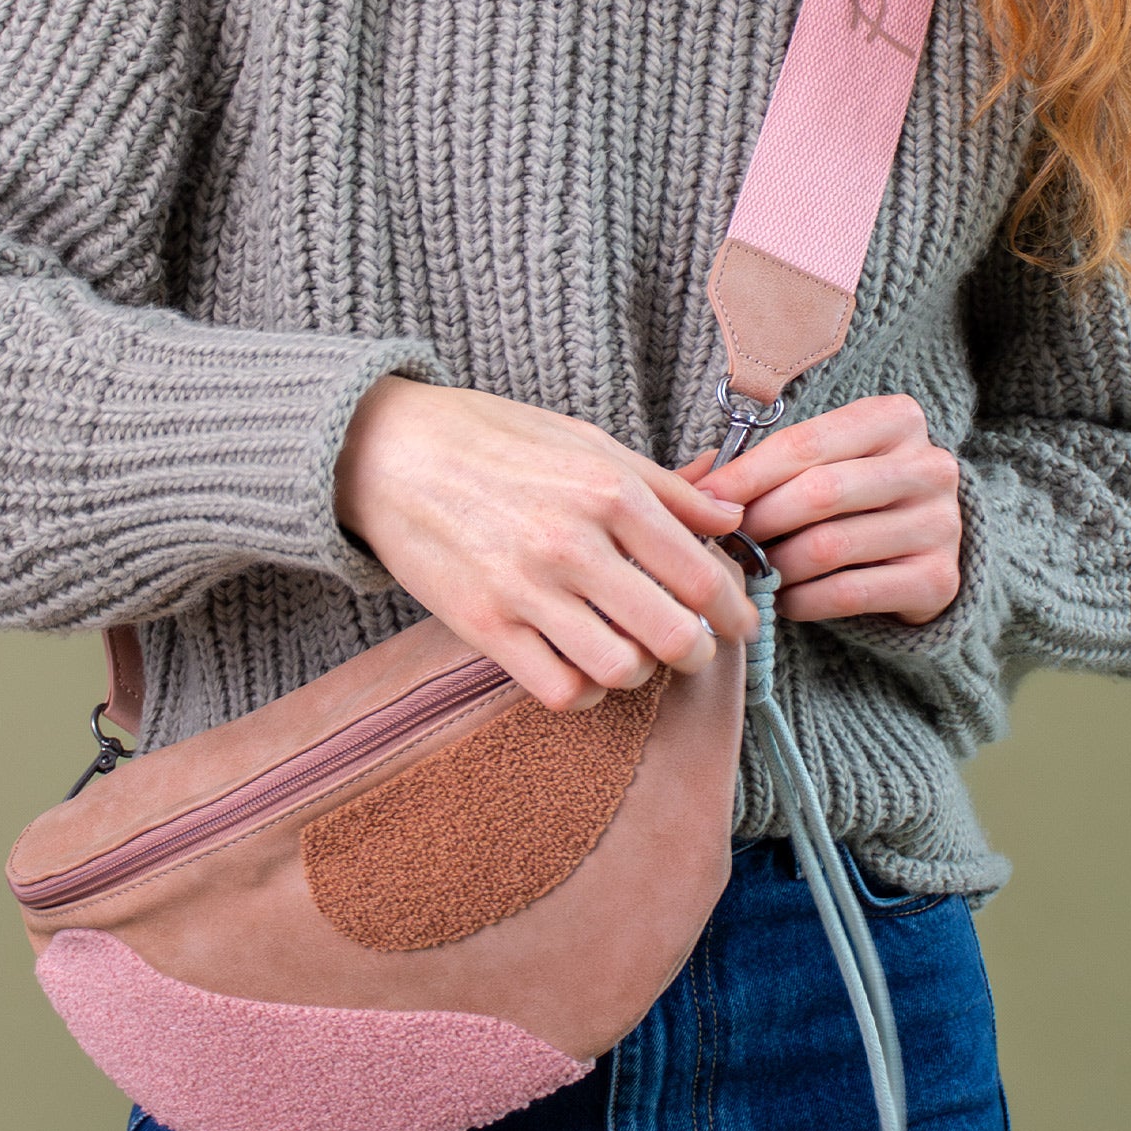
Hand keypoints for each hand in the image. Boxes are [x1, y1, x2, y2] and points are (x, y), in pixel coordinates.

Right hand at [335, 378, 757, 711]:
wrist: (390, 451)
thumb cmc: (494, 439)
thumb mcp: (588, 442)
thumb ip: (666, 487)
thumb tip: (732, 519)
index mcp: (608, 491)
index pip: (701, 575)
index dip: (736, 611)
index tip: (740, 622)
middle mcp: (572, 544)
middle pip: (674, 635)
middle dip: (699, 651)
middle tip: (694, 646)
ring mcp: (524, 590)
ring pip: (621, 670)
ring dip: (639, 670)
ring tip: (632, 649)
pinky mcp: (482, 627)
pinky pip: (558, 690)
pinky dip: (583, 690)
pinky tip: (581, 664)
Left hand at [682, 393, 961, 624]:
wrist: (922, 550)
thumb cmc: (853, 498)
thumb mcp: (818, 464)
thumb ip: (760, 466)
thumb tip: (689, 487)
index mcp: (896, 419)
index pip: (807, 442)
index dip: (748, 474)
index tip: (703, 500)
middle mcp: (930, 465)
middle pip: (820, 492)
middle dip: (759, 520)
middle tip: (723, 542)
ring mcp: (941, 524)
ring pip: (831, 546)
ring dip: (776, 565)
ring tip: (752, 571)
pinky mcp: (939, 580)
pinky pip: (850, 592)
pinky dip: (804, 599)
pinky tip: (785, 600)